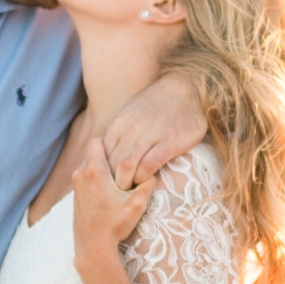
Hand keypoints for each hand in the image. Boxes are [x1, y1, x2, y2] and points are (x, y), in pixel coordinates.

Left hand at [72, 137, 153, 262]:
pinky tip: (108, 190)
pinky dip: (94, 178)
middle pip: (92, 151)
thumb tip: (153, 170)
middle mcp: (80, 174)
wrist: (93, 246)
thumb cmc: (115, 225)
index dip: (109, 142)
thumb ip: (146, 184)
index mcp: (94, 172)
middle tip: (123, 162)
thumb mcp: (137, 204)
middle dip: (106, 154)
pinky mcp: (75, 194)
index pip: (96, 141)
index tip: (122, 150)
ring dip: (100, 166)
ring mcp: (76, 185)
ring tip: (117, 177)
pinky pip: (84, 176)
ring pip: (87, 164)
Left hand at [103, 68, 206, 188]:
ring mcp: (150, 134)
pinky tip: (148, 182)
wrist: (183, 88)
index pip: (101, 155)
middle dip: (111, 182)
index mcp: (119, 124)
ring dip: (126, 183)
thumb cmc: (156, 104)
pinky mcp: (169, 142)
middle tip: (117, 195)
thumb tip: (106, 152)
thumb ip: (119, 132)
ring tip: (130, 193)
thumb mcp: (130, 113)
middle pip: (111, 163)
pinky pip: (149, 165)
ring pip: (126, 165)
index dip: (102, 173)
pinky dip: (144, 178)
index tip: (107, 183)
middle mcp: (131, 129)